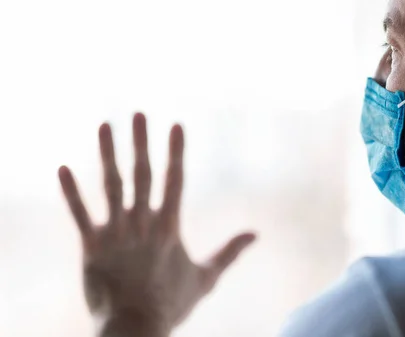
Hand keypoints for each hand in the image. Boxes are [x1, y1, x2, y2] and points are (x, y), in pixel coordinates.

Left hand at [59, 113, 255, 336]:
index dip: (176, 151)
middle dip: (141, 142)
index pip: (175, 180)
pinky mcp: (91, 247)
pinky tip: (63, 168)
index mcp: (169, 227)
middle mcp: (143, 224)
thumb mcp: (207, 278)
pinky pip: (80, 215)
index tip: (176, 125)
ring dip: (107, 154)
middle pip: (142, 175)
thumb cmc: (172, 305)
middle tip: (138, 113)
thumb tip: (256, 234)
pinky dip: (71, 192)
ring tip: (105, 125)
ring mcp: (116, 234)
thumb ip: (230, 252)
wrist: (136, 329)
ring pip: (111, 187)